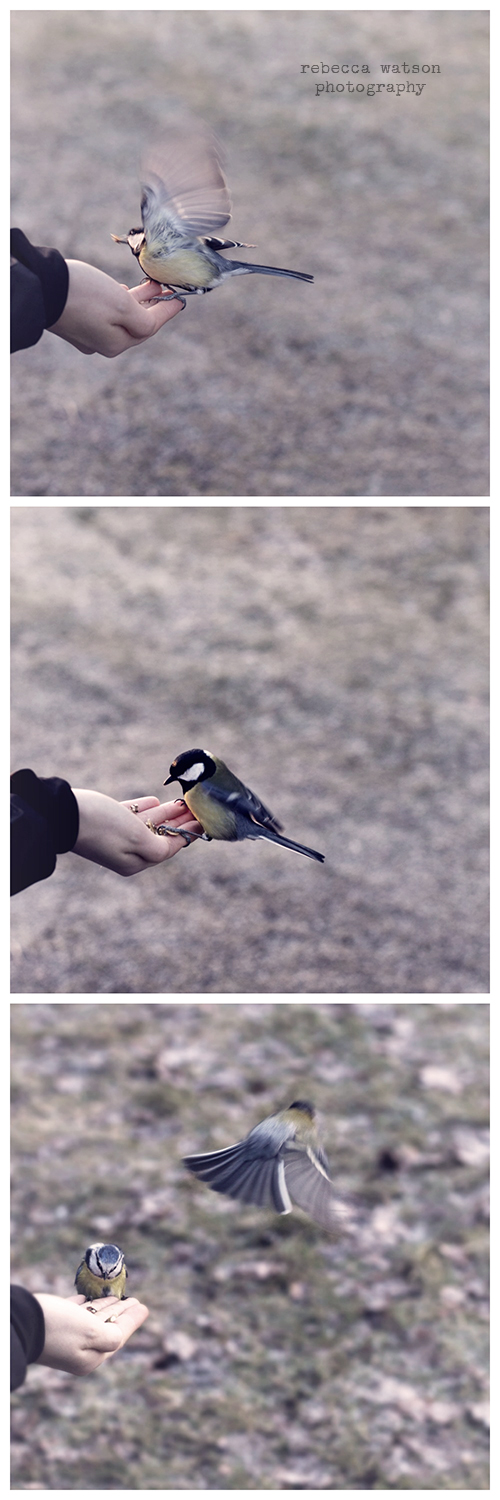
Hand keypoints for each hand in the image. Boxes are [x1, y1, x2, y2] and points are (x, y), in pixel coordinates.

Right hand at [34, 1293, 148, 1375]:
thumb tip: (119, 1336)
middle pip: (106, 1329)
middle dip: (120, 1313)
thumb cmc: (59, 1327)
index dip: (132, 1319)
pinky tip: (87, 1299)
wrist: (22, 1323)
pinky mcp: (53, 1327)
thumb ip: (112, 1336)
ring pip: (91, 1321)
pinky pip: (74, 1315)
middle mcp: (79, 1352)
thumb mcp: (92, 1333)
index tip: (143, 1306)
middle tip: (134, 1300)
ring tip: (116, 1297)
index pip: (118, 1335)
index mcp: (90, 1358)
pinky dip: (83, 1306)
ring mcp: (65, 1340)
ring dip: (104, 1308)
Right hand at [48, 260, 182, 355]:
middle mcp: (103, 345)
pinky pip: (105, 315)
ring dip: (135, 301)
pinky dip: (117, 303)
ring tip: (148, 286)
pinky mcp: (76, 322)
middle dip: (152, 306)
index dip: (168, 310)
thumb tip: (153, 323)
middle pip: (136, 324)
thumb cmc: (84, 295)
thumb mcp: (122, 305)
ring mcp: (88, 335)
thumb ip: (144, 319)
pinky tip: (120, 291)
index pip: (151, 327)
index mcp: (117, 344)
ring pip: (120, 318)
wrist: (41, 288)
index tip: (181, 299)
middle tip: (166, 290)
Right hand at [72, 790, 202, 873]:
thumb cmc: (102, 826)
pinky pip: (132, 815)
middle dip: (180, 822)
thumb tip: (176, 845)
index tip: (204, 820)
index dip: (189, 833)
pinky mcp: (106, 822)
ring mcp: (116, 837)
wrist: (62, 814)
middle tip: (197, 807)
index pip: (170, 847)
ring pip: (148, 824)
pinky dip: (146, 809)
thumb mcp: (137, 838)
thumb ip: (161, 846)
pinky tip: (155, 801)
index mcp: (136, 861)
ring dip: (166, 812)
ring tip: (183, 800)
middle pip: (161, 835)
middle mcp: (127, 852)